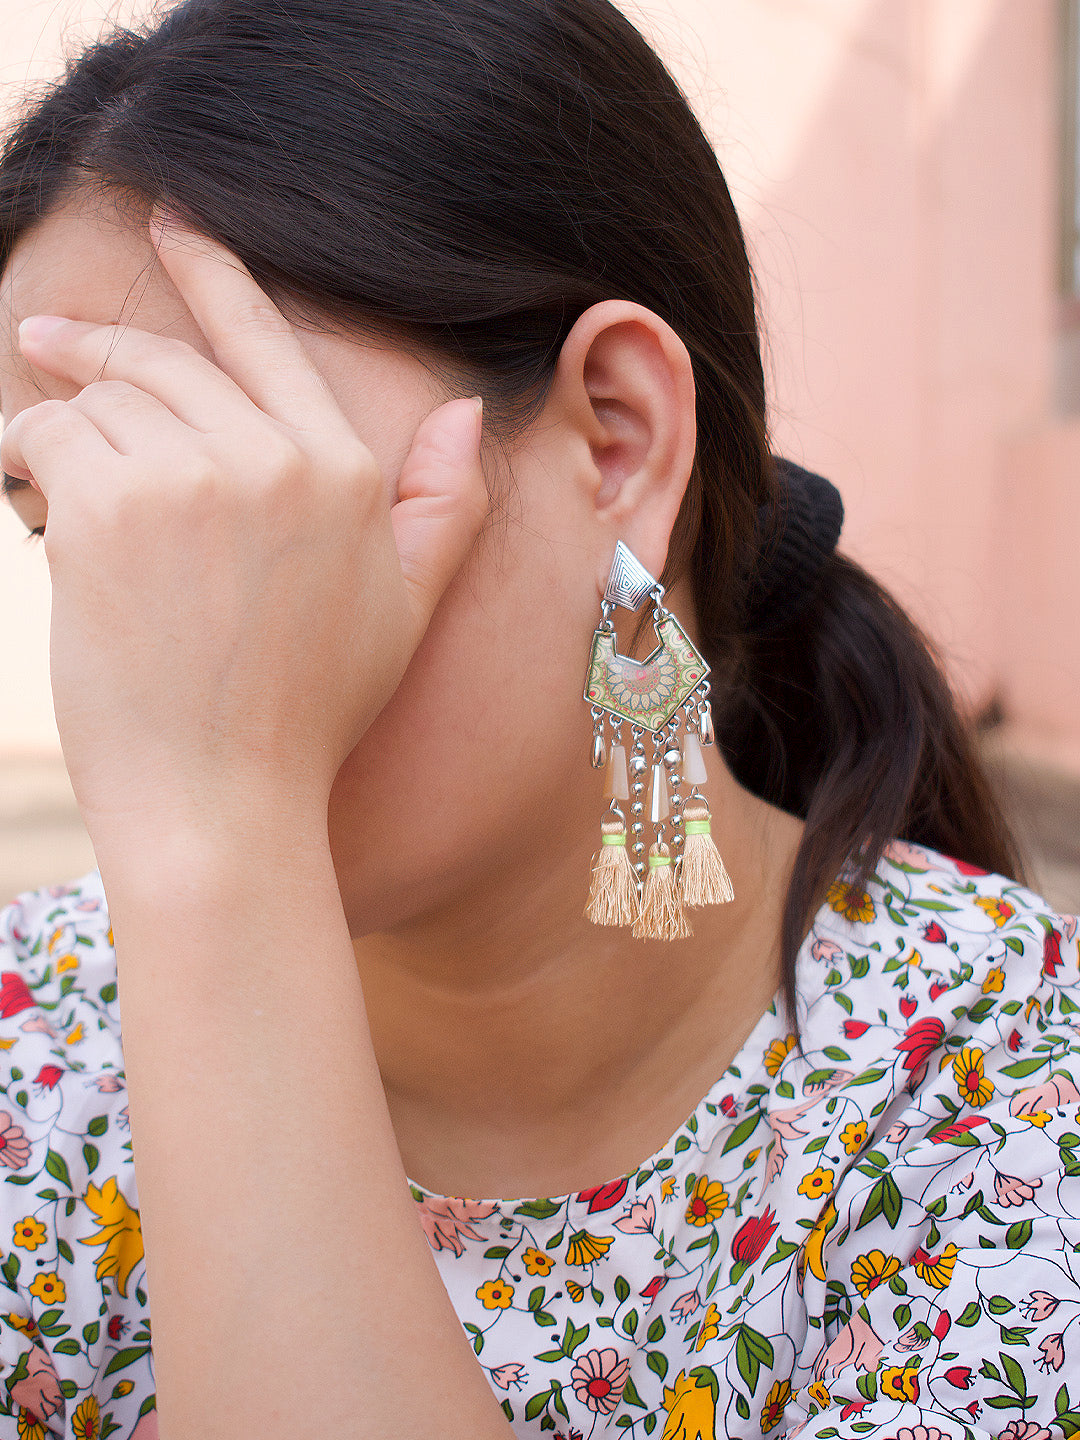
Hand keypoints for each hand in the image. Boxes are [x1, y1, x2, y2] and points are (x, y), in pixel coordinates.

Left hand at [1, 213, 487, 844]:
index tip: (171, 223)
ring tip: (57, 482)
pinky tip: (39, 504)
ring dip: (65, 427)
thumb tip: (463, 411)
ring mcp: (191, 477)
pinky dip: (31, 459)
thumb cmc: (313, 714)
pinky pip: (49, 437)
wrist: (225, 800)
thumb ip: (443, 507)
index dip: (213, 272)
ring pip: (97, 401)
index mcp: (340, 471)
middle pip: (165, 360)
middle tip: (45, 345)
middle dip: (97, 348)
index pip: (264, 340)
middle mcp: (273, 458)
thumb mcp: (405, 611)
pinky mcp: (111, 506)